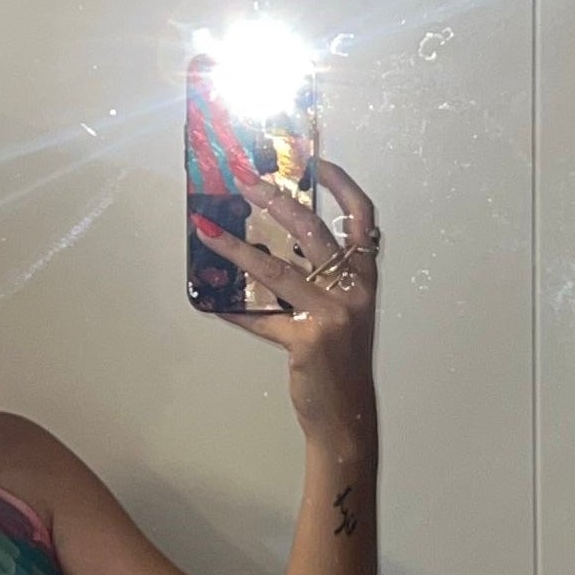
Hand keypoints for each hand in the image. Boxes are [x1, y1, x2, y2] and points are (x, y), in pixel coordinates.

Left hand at [191, 159, 379, 447]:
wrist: (348, 413)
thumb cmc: (341, 362)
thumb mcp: (343, 313)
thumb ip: (320, 281)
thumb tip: (276, 251)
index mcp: (364, 278)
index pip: (361, 218)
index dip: (341, 185)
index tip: (316, 160)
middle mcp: (353, 290)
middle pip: (313, 230)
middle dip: (277, 200)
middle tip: (246, 181)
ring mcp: (331, 314)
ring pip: (277, 269)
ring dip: (237, 247)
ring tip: (209, 228)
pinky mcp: (307, 341)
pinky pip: (260, 318)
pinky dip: (232, 309)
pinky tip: (210, 301)